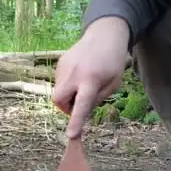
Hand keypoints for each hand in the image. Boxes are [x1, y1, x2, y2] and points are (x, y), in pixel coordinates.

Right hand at [53, 16, 130, 138]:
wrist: (104, 35)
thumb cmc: (112, 62)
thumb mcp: (113, 83)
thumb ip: (97, 99)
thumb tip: (80, 112)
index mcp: (91, 80)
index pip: (82, 105)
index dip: (76, 121)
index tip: (71, 135)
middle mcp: (74, 74)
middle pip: (58, 100)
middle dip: (65, 108)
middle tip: (79, 104)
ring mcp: (64, 67)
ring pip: (58, 91)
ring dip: (68, 95)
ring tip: (83, 84)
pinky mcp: (60, 63)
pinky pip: (60, 81)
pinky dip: (68, 85)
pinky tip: (80, 75)